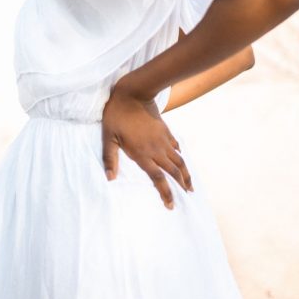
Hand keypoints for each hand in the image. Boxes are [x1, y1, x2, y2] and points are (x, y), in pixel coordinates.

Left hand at [101, 85, 193, 209]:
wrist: (134, 94)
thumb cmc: (117, 115)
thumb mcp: (108, 137)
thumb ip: (110, 158)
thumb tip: (109, 179)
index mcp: (142, 154)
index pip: (158, 178)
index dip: (165, 193)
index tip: (170, 205)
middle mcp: (157, 150)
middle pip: (173, 172)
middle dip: (181, 186)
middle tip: (186, 197)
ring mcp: (163, 140)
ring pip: (179, 161)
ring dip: (186, 174)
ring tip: (190, 185)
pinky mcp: (166, 131)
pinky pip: (177, 147)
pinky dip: (181, 156)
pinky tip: (182, 161)